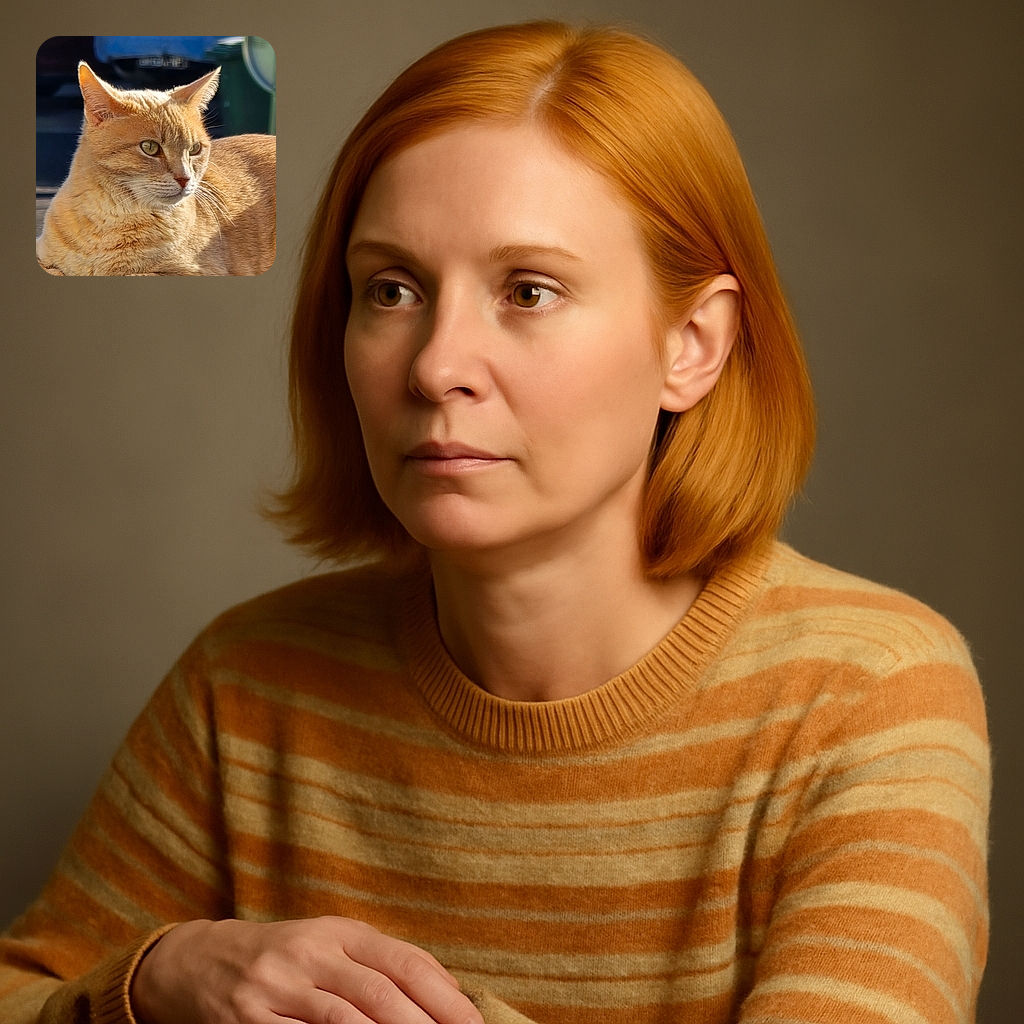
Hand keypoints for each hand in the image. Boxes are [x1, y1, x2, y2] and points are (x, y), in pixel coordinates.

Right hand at [130, 916, 483, 1023]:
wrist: (200, 962)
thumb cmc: (286, 957)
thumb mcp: (333, 944)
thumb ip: (384, 962)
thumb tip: (449, 992)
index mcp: (339, 932)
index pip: (403, 961)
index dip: (443, 995)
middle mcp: (309, 954)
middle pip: (378, 993)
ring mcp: (276, 989)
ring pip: (343, 1021)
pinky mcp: (248, 1023)